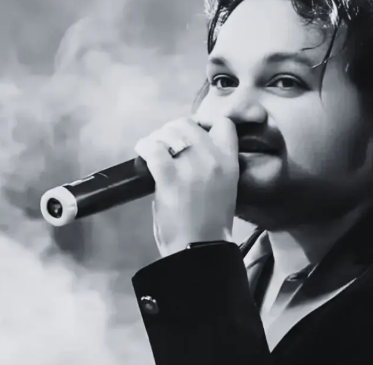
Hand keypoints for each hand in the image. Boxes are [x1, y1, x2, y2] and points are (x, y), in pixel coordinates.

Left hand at [134, 116, 238, 256]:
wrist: (200, 249)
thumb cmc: (210, 225)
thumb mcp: (223, 188)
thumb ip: (211, 166)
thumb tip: (185, 151)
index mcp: (230, 162)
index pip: (223, 123)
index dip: (205, 123)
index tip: (194, 131)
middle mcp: (213, 158)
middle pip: (189, 124)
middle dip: (174, 130)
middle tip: (165, 142)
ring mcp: (191, 165)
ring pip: (170, 132)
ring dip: (159, 137)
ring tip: (153, 148)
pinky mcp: (169, 176)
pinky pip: (153, 148)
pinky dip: (145, 147)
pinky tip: (142, 153)